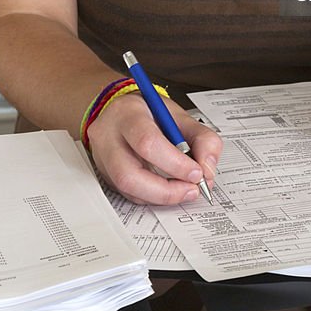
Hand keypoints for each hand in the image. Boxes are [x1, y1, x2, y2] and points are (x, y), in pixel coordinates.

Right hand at [88, 92, 222, 204]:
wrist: (122, 112)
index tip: (197, 172)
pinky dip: (153, 197)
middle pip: (129, 174)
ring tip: (184, 191)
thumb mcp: (179, 115)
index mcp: (128, 113)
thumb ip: (201, 138)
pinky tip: (168, 189)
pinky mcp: (107, 176)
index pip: (147, 142)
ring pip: (126, 190)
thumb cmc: (149, 113)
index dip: (175, 163)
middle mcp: (109, 137)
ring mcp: (103, 159)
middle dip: (166, 190)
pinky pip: (129, 195)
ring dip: (161, 197)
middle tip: (191, 189)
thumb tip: (207, 168)